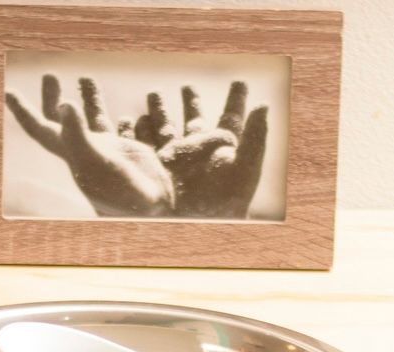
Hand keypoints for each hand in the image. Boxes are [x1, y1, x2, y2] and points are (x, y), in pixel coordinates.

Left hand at [5, 75, 174, 216]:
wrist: (159, 210)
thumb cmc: (123, 190)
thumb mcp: (96, 160)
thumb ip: (77, 133)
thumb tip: (64, 104)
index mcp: (72, 153)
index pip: (40, 129)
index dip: (24, 111)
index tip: (9, 91)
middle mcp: (88, 152)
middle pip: (64, 122)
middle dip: (54, 99)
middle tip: (49, 75)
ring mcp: (111, 153)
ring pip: (96, 121)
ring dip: (90, 100)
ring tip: (85, 78)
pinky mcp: (135, 154)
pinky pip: (127, 130)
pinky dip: (127, 118)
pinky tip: (131, 111)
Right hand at [139, 82, 268, 218]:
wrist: (193, 227)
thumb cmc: (223, 202)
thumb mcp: (244, 167)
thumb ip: (255, 137)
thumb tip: (263, 106)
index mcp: (220, 150)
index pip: (231, 120)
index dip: (236, 101)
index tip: (240, 82)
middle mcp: (197, 153)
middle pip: (195, 121)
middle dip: (192, 103)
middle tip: (187, 85)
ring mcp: (174, 160)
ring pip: (165, 129)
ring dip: (160, 112)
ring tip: (153, 92)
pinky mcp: (154, 167)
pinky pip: (143, 143)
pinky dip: (135, 130)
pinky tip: (130, 119)